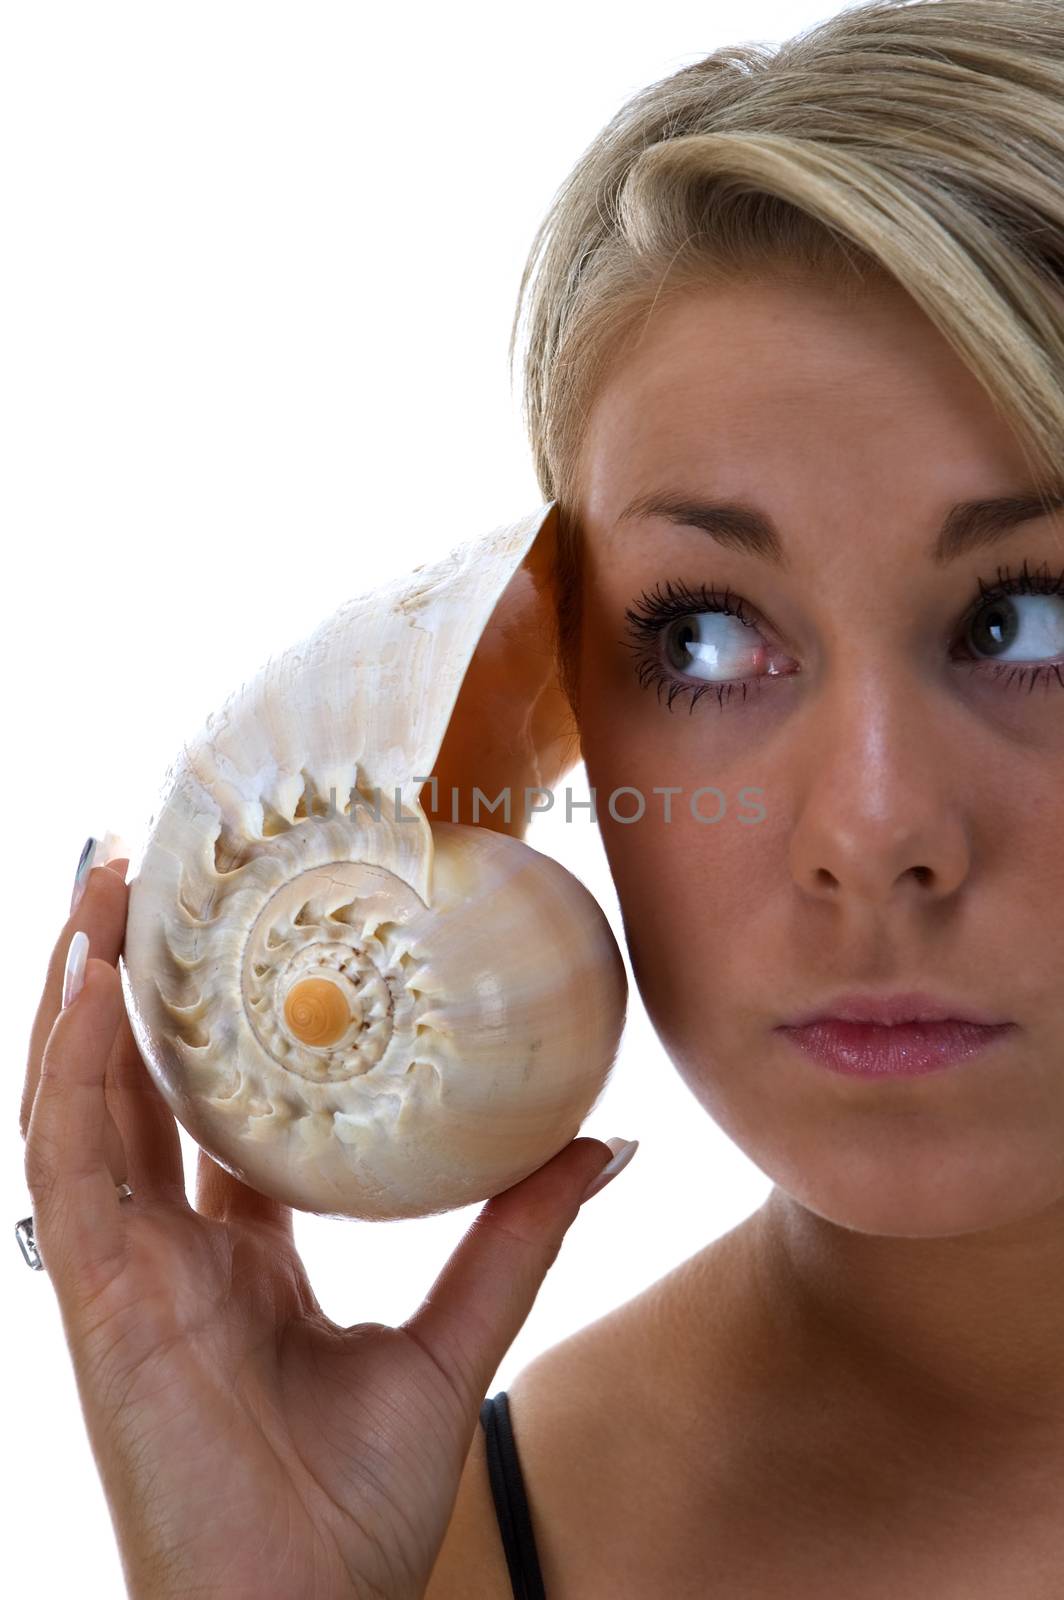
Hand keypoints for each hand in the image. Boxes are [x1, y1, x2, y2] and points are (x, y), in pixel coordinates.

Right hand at [21, 859, 617, 1598]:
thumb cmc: (354, 1514)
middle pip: (138, 1085)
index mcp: (239, 1257)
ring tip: (106, 889)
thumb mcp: (452, 1341)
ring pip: (82, 1101)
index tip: (249, 938)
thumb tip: (603, 1143)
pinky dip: (70, 1067)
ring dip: (84, 994)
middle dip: (134, 982)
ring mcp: (121, 1269)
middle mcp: (171, 1249)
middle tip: (152, 876)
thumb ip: (515, 1237)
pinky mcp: (93, 1296)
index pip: (217, 1117)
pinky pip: (64, 1160)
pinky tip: (90, 983)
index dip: (220, 1028)